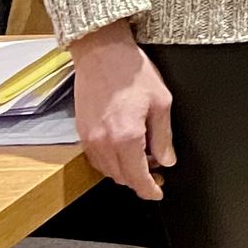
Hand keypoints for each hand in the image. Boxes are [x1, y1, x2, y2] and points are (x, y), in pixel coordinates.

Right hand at [70, 21, 172, 199]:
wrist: (102, 54)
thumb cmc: (133, 72)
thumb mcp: (161, 102)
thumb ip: (163, 136)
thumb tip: (166, 160)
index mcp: (127, 137)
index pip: (138, 177)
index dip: (149, 189)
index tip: (158, 193)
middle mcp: (103, 143)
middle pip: (121, 177)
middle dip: (140, 180)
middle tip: (157, 172)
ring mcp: (89, 139)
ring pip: (107, 170)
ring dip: (125, 170)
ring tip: (144, 157)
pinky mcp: (80, 132)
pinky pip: (96, 158)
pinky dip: (111, 160)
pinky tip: (125, 148)